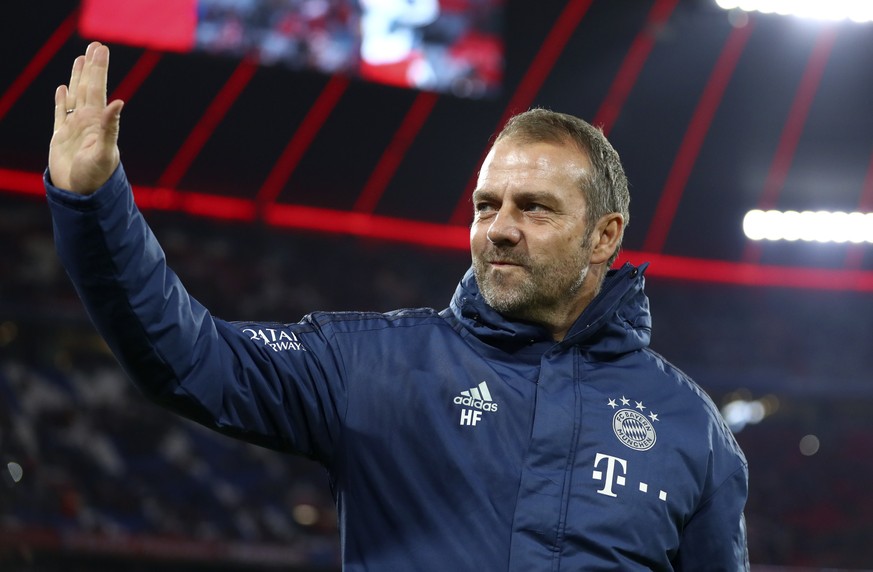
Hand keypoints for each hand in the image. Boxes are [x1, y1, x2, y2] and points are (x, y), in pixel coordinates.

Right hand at [49, 42, 123, 193]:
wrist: (82, 196)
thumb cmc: (96, 177)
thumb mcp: (104, 151)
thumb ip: (111, 127)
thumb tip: (118, 102)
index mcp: (98, 121)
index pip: (99, 88)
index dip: (99, 69)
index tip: (101, 50)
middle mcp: (88, 122)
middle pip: (89, 87)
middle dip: (92, 67)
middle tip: (96, 46)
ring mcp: (74, 128)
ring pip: (76, 96)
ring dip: (78, 77)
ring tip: (81, 59)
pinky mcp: (61, 138)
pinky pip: (61, 114)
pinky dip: (61, 101)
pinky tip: (63, 89)